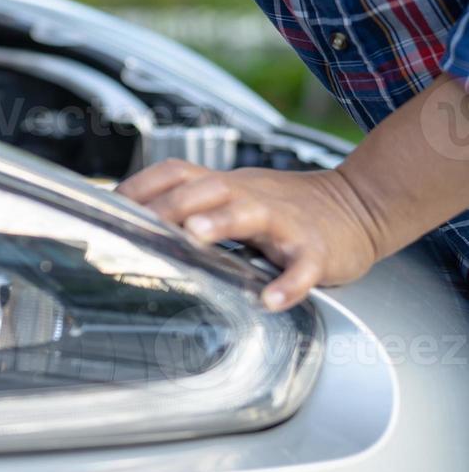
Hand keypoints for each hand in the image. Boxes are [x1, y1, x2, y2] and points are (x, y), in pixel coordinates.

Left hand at [116, 160, 385, 309]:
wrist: (359, 205)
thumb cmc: (284, 207)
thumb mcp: (234, 195)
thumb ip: (191, 203)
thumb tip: (131, 218)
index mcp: (226, 185)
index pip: (177, 172)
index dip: (143, 184)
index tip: (111, 205)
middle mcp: (251, 196)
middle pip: (208, 187)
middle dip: (173, 202)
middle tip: (142, 222)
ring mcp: (285, 222)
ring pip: (251, 213)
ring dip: (221, 222)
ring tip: (196, 237)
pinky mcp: (317, 250)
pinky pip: (303, 266)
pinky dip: (288, 283)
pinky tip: (271, 299)